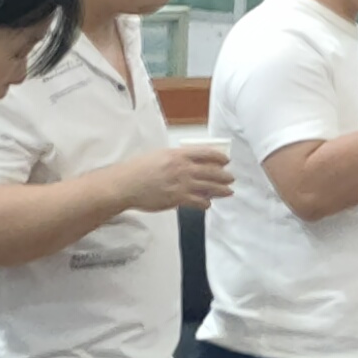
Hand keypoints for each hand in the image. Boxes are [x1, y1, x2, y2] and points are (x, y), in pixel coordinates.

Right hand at [109, 144, 234, 212]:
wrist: (126, 184)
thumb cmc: (138, 169)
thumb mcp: (158, 155)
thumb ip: (175, 158)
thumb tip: (187, 162)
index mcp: (178, 154)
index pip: (206, 153)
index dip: (219, 157)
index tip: (226, 160)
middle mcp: (183, 168)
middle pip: (211, 171)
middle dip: (224, 176)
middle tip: (231, 178)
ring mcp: (181, 184)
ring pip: (209, 187)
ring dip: (221, 190)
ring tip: (228, 192)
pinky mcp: (178, 199)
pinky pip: (198, 201)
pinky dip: (205, 203)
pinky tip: (208, 204)